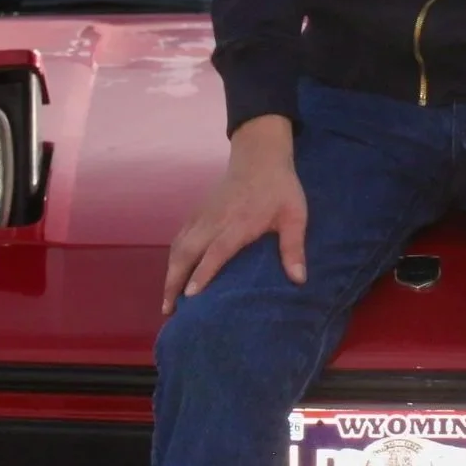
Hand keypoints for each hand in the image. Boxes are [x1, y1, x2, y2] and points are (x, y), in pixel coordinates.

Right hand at [161, 114, 307, 315]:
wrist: (260, 156)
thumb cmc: (280, 188)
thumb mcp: (295, 215)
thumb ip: (294, 246)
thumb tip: (299, 280)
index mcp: (239, 222)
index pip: (217, 250)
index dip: (203, 272)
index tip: (191, 296)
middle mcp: (215, 220)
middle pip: (188, 251)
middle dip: (175, 280)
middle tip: (169, 310)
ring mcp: (203, 215)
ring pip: (179, 245)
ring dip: (170, 273)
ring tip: (167, 302)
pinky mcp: (198, 212)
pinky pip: (179, 237)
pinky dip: (173, 258)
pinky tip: (172, 275)